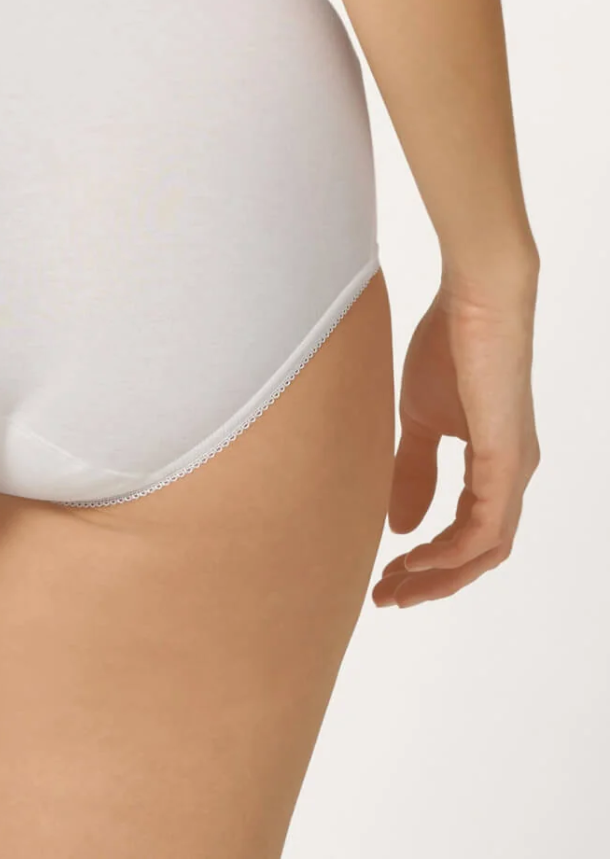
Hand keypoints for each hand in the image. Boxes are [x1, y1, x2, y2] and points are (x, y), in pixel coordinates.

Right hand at [373, 270, 538, 607]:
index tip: (385, 574)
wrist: (475, 301)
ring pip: (486, 549)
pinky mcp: (504, 458)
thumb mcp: (421, 419)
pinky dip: (452, 549)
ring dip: (439, 574)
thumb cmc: (450, 346)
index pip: (469, 533)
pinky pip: (486, 525)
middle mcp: (511, 474)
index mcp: (494, 464)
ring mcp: (512, 469)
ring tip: (395, 585)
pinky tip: (417, 555)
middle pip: (480, 554)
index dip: (429, 561)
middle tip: (386, 596)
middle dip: (432, 581)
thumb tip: (400, 525)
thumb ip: (413, 470)